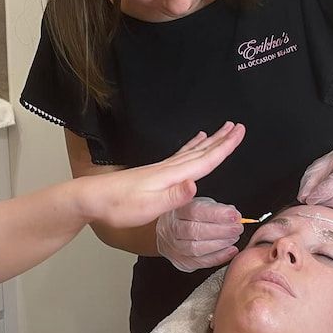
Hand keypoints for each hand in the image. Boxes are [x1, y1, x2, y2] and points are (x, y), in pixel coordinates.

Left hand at [78, 122, 244, 228]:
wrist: (92, 198)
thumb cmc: (119, 206)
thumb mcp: (147, 207)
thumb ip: (173, 196)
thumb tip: (196, 184)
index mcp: (172, 176)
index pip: (205, 160)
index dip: (224, 147)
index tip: (240, 132)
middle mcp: (169, 168)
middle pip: (201, 151)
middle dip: (222, 140)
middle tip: (238, 126)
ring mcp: (162, 169)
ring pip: (193, 151)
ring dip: (210, 141)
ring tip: (222, 130)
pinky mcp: (155, 173)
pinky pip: (181, 155)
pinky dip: (192, 146)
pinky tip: (194, 142)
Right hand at [156, 197, 242, 271]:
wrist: (169, 233)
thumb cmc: (188, 216)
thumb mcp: (200, 204)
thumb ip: (216, 208)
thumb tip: (235, 215)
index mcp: (176, 210)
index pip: (195, 211)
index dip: (216, 214)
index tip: (233, 215)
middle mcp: (171, 229)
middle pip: (195, 231)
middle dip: (221, 230)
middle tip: (238, 228)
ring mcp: (174, 247)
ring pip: (196, 249)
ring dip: (220, 244)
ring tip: (234, 238)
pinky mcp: (181, 262)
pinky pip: (201, 262)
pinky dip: (219, 257)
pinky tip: (230, 250)